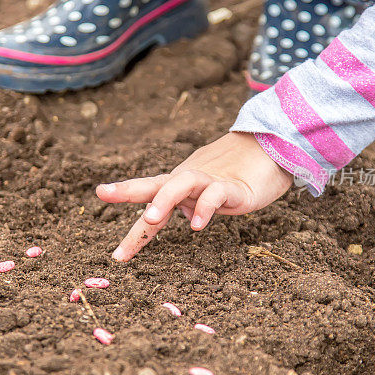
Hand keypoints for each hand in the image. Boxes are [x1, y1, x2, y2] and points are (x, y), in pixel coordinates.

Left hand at [96, 131, 292, 261]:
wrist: (274, 149)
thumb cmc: (239, 173)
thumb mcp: (210, 192)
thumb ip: (194, 203)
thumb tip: (183, 218)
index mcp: (181, 182)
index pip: (149, 192)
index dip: (125, 195)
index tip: (100, 195)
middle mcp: (190, 180)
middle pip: (156, 183)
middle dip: (129, 190)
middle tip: (105, 193)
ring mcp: (211, 181)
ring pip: (182, 183)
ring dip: (164, 199)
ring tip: (150, 217)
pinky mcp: (234, 188)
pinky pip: (216, 195)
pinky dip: (205, 208)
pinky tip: (197, 225)